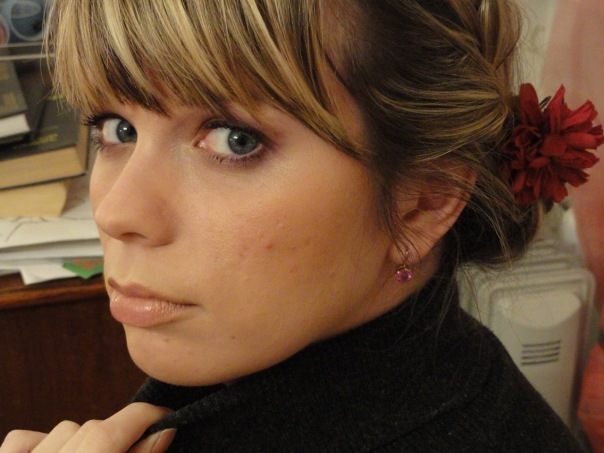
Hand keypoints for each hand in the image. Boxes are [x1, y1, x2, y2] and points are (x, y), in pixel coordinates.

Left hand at [0, 403, 174, 452]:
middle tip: (139, 449)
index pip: (110, 432)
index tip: (166, 420)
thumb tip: (163, 431)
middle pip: (92, 428)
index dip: (146, 418)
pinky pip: (21, 440)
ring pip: (64, 429)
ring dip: (86, 441)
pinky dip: (43, 443)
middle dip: (120, 437)